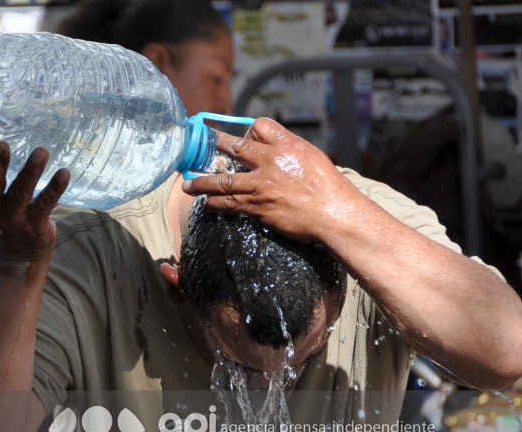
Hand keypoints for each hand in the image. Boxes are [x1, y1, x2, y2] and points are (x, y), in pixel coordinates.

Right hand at [0, 141, 69, 261]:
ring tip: (41, 151)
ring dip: (31, 171)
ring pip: (21, 193)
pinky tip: (64, 173)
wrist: (17, 259)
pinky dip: (55, 187)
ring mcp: (15, 220)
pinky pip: (46, 203)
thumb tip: (0, 142)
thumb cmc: (2, 220)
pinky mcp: (35, 226)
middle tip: (1, 144)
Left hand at [181, 117, 357, 243]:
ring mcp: (262, 185)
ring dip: (202, 183)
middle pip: (234, 149)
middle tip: (196, 147)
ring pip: (223, 180)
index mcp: (286, 145)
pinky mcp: (258, 207)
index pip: (259, 127)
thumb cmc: (328, 187)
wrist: (333, 213)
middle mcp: (270, 162)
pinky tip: (205, 203)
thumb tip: (272, 149)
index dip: (247, 131)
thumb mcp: (311, 157)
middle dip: (212, 146)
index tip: (239, 138)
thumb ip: (289, 150)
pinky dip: (215, 202)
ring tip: (187, 185)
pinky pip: (229, 203)